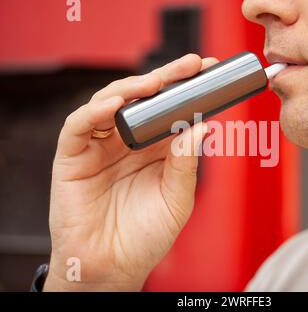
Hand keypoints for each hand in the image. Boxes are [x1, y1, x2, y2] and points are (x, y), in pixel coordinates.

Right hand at [44, 54, 217, 290]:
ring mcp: (100, 146)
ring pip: (110, 103)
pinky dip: (95, 111)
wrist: (113, 267)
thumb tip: (203, 126)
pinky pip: (79, 126)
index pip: (170, 110)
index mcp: (154, 149)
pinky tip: (116, 104)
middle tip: (190, 66)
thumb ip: (187, 163)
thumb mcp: (177, 199)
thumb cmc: (147, 235)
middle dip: (167, 79)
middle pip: (143, 99)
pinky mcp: (73, 156)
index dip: (187, 89)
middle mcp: (128, 142)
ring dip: (132, 88)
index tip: (209, 71)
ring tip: (156, 82)